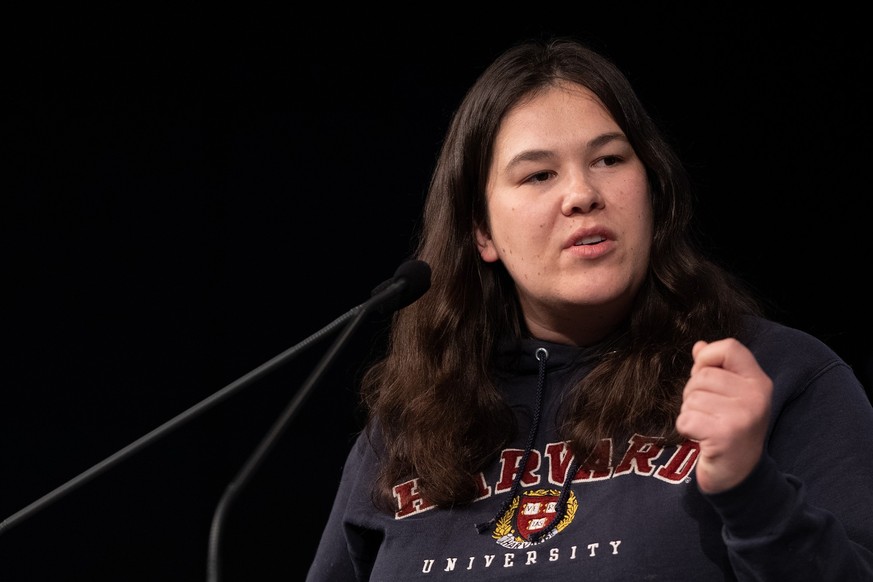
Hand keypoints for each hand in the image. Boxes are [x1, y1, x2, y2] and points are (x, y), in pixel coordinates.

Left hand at [675, 338, 772, 493]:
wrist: (740, 475)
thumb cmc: (730, 429)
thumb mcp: (731, 396)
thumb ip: (716, 369)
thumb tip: (699, 345)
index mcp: (759, 382)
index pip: (729, 347)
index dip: (707, 358)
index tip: (705, 377)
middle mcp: (756, 396)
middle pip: (701, 376)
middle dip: (693, 393)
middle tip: (708, 413)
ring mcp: (742, 416)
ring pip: (691, 398)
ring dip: (690, 412)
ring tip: (707, 426)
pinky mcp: (724, 435)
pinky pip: (686, 418)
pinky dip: (686, 429)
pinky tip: (702, 438)